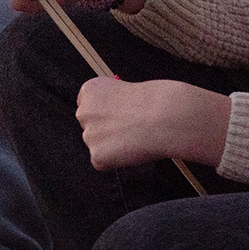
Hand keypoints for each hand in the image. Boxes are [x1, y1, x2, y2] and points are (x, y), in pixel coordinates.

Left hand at [76, 76, 231, 170]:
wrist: (164, 117)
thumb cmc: (155, 101)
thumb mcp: (127, 87)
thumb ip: (113, 102)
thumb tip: (112, 117)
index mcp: (90, 90)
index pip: (88, 104)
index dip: (106, 112)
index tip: (118, 115)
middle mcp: (84, 112)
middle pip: (90, 126)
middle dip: (105, 129)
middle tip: (128, 130)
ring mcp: (89, 136)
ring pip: (97, 145)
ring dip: (112, 145)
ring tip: (135, 137)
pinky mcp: (97, 156)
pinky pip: (104, 162)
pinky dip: (116, 161)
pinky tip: (132, 149)